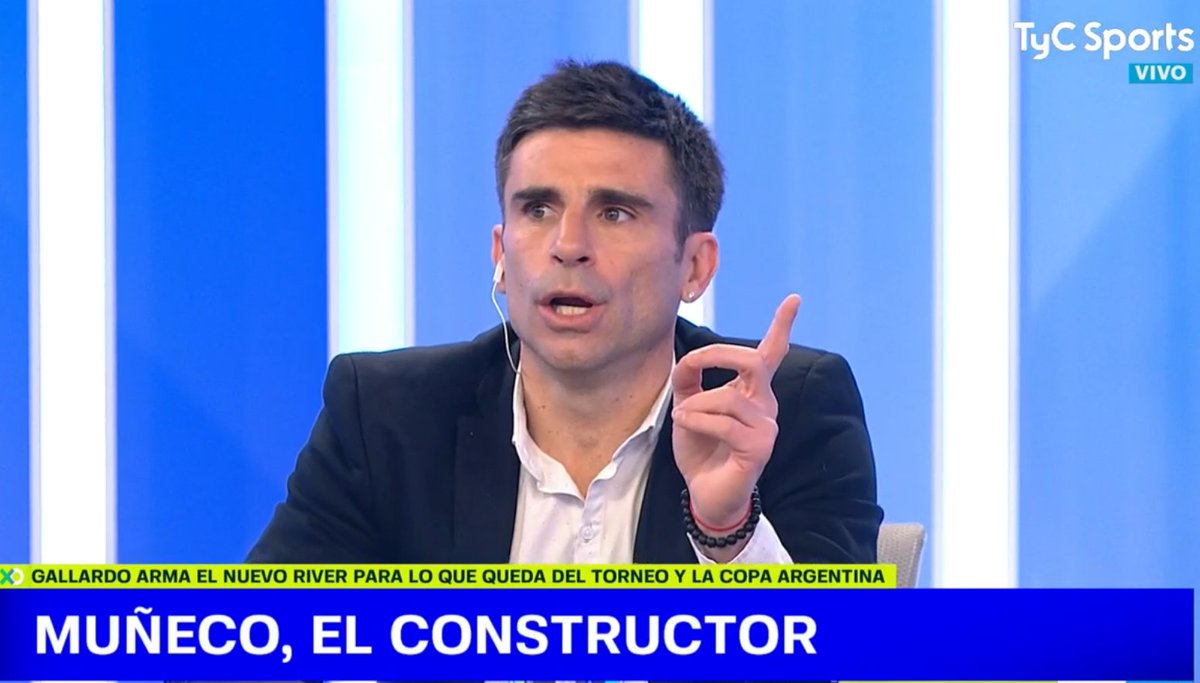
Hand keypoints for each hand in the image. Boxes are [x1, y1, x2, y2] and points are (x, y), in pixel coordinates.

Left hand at [671, 294, 800, 532]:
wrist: (705, 493)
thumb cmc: (702, 450)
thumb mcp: (688, 406)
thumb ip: (688, 379)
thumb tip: (687, 358)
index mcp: (753, 392)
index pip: (771, 354)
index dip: (782, 326)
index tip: (793, 299)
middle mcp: (766, 405)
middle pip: (753, 361)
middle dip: (719, 355)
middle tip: (691, 367)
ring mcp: (767, 426)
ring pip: (729, 396)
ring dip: (695, 405)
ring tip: (682, 419)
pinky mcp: (760, 447)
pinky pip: (725, 422)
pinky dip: (698, 421)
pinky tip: (687, 426)